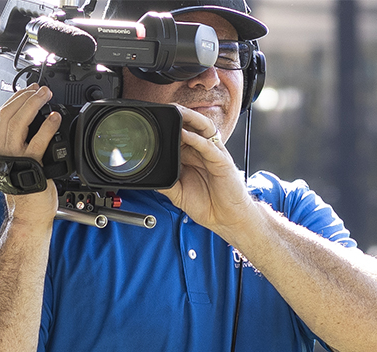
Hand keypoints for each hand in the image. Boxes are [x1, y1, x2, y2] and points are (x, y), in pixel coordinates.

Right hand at [0, 84, 62, 225]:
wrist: (28, 215)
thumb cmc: (26, 192)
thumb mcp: (19, 162)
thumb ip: (22, 144)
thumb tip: (36, 124)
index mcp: (0, 148)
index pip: (2, 116)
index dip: (15, 99)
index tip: (29, 90)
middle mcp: (4, 151)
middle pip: (8, 114)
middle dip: (25, 97)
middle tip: (40, 89)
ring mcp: (15, 157)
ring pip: (18, 123)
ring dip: (33, 104)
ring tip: (46, 96)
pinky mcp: (30, 165)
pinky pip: (38, 141)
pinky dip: (47, 127)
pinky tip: (55, 118)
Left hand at [157, 105, 259, 232]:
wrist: (226, 218)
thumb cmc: (207, 204)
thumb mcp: (179, 194)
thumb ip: (166, 184)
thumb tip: (149, 178)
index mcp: (193, 156)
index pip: (181, 134)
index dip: (171, 125)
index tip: (155, 119)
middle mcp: (203, 152)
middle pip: (193, 126)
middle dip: (181, 114)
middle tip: (166, 107)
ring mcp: (214, 155)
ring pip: (204, 130)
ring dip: (191, 118)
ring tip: (178, 111)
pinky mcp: (222, 163)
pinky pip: (210, 147)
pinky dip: (197, 140)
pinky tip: (187, 135)